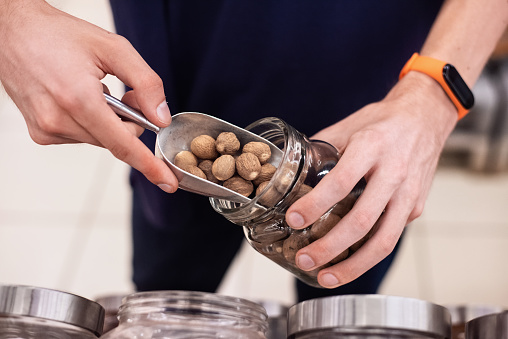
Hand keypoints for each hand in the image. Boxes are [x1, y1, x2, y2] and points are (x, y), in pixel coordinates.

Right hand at [0, 0, 177, 191]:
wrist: (12, 31)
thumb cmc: (58, 34)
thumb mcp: (113, 48)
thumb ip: (145, 83)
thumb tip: (160, 118)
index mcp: (78, 99)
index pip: (122, 144)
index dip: (149, 165)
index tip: (168, 182)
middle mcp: (58, 120)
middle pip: (116, 140)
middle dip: (128, 122)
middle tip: (123, 93)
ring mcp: (46, 130)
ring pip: (99, 139)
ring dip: (107, 120)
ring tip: (91, 89)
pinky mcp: (40, 134)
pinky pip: (81, 137)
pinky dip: (89, 122)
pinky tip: (75, 98)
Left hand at [285, 72, 457, 287]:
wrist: (426, 117)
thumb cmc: (383, 122)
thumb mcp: (349, 125)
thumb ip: (321, 148)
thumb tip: (291, 170)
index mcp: (372, 147)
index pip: (342, 182)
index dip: (316, 204)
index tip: (293, 220)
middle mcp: (394, 172)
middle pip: (362, 220)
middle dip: (330, 246)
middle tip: (305, 258)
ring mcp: (409, 194)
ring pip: (383, 240)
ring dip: (353, 265)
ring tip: (326, 277)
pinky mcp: (417, 207)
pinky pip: (391, 236)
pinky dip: (367, 254)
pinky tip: (347, 262)